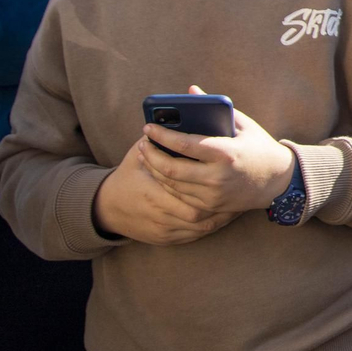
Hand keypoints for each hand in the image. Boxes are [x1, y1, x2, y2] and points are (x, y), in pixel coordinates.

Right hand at [91, 142, 237, 245]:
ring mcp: (163, 228)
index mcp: (153, 188)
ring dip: (225, 213)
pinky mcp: (166, 239)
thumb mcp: (138, 152)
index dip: (209, 171)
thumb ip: (164, 136)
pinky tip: (230, 213)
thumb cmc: (127, 174)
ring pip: (202, 222)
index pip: (188, 180)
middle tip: (245, 184)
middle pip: (201, 205)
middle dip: (224, 196)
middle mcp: (158, 210)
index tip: (230, 161)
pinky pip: (197, 234)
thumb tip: (188, 112)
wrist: (106, 207)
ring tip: (244, 199)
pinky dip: (215, 223)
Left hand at [138, 86, 295, 214]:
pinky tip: (160, 171)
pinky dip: (166, 183)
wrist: (278, 181)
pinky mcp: (210, 207)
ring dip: (154, 169)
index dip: (161, 136)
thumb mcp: (243, 124)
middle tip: (141, 143)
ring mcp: (213, 195)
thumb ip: (215, 107)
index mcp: (225, 153)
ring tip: (146, 155)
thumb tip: (191, 90)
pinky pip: (179, 196)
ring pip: (171, 184)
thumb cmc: (259, 147)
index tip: (147, 127)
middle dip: (150, 155)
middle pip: (170, 168)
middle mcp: (217, 176)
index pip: (183, 144)